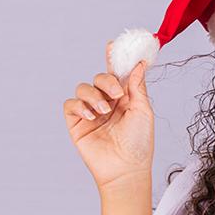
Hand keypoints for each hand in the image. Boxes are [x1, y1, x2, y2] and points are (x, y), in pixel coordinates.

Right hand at [63, 41, 154, 190]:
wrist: (125, 169)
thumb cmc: (139, 144)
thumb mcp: (143, 110)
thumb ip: (137, 86)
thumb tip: (138, 63)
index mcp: (124, 98)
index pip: (117, 74)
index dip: (114, 59)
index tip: (113, 45)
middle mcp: (107, 103)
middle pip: (99, 78)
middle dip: (106, 81)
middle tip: (115, 94)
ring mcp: (91, 113)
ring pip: (83, 88)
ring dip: (93, 95)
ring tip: (104, 111)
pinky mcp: (77, 124)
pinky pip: (71, 105)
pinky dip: (79, 106)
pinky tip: (91, 117)